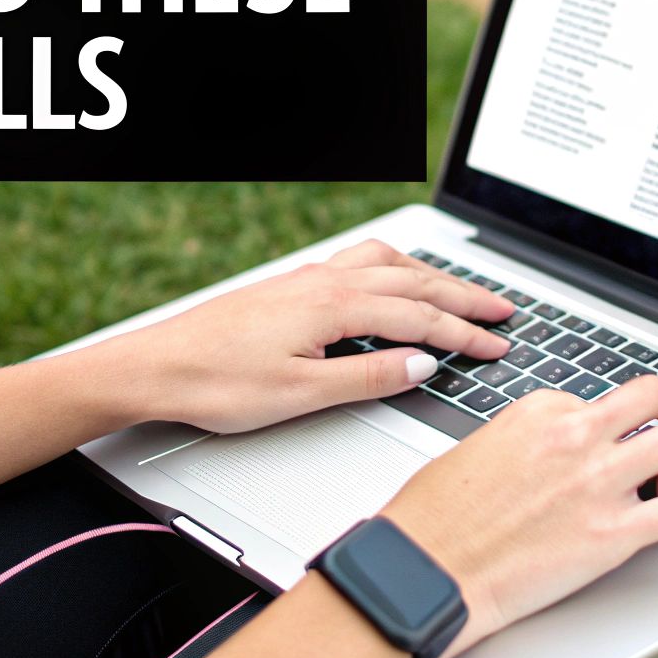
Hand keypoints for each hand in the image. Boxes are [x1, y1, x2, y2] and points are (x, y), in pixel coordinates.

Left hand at [84, 240, 515, 432]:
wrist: (153, 368)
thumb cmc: (216, 384)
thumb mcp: (301, 395)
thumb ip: (367, 379)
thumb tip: (421, 366)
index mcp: (334, 306)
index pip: (419, 317)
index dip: (464, 333)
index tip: (498, 346)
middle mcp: (324, 283)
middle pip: (412, 281)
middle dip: (463, 296)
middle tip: (504, 310)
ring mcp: (307, 280)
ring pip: (387, 264)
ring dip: (431, 276)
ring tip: (462, 291)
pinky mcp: (291, 287)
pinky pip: (359, 263)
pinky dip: (394, 268)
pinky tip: (395, 280)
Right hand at [379, 376, 657, 657]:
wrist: (423, 570)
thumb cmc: (433, 519)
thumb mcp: (478, 449)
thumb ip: (527, 439)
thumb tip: (555, 453)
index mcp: (539, 410)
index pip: (601, 400)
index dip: (614, 424)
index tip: (616, 443)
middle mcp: (576, 436)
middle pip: (655, 399)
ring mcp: (599, 483)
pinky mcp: (614, 535)